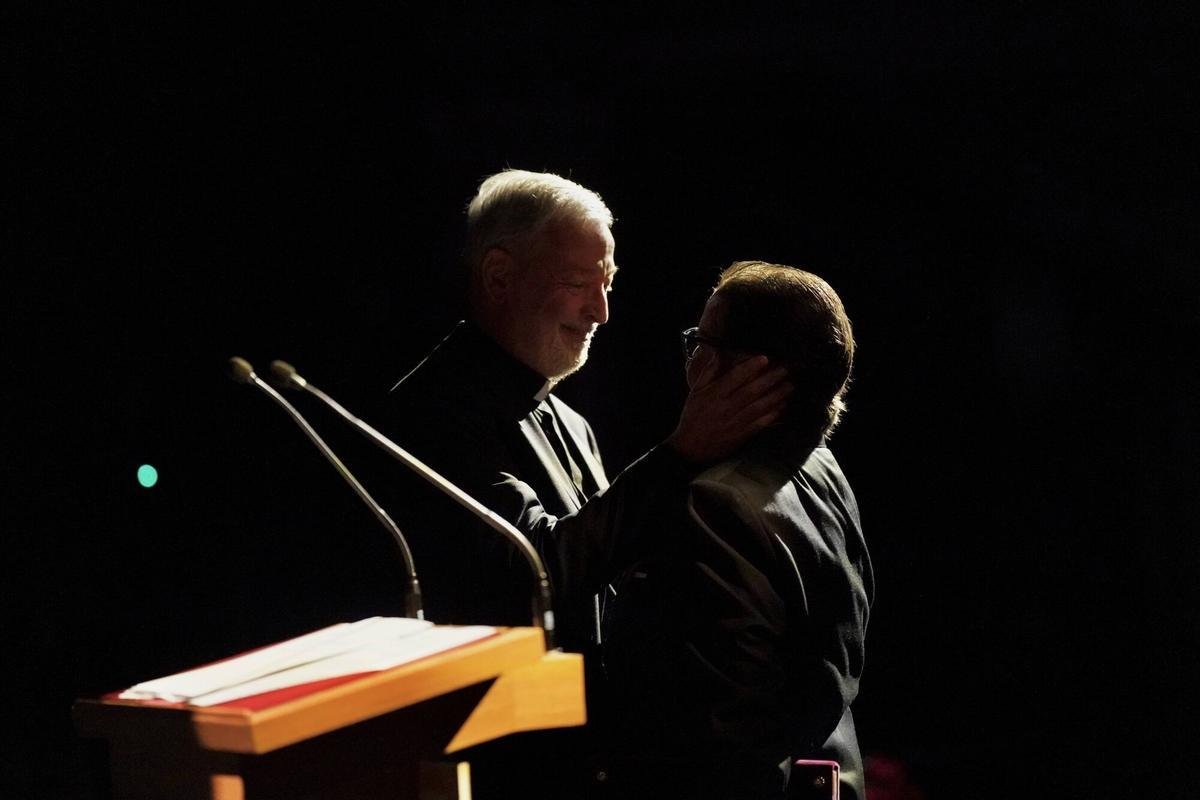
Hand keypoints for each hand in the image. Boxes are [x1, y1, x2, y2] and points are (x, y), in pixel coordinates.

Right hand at [665, 353, 792, 463]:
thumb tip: (716, 351)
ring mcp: (735, 422)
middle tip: (786, 369)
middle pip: (751, 391)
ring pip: (759, 407)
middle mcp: (726, 407)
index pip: (734, 378)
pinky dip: (773, 415)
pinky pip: (761, 423)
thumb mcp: (695, 392)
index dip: (750, 367)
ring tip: (789, 386)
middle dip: (770, 379)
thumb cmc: (693, 417)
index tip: (764, 358)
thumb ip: (708, 372)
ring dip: (777, 396)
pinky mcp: (742, 435)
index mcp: (714, 395)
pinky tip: (783, 407)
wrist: (690, 447)